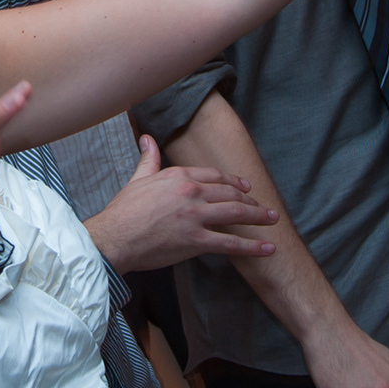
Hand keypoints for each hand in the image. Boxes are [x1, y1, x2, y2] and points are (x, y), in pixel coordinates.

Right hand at [84, 135, 277, 272]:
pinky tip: (266, 248)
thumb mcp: (138, 179)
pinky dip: (252, 246)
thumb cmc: (124, 211)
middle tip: (265, 207)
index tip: (245, 188)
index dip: (234, 182)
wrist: (115, 236)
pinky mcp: (196, 240)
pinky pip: (231, 243)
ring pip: (236, 214)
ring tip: (272, 221)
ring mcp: (196, 216)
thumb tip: (147, 139)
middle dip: (251, 201)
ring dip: (258, 217)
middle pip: (230, 194)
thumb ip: (148, 159)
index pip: (215, 176)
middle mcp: (192, 192)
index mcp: (180, 176)